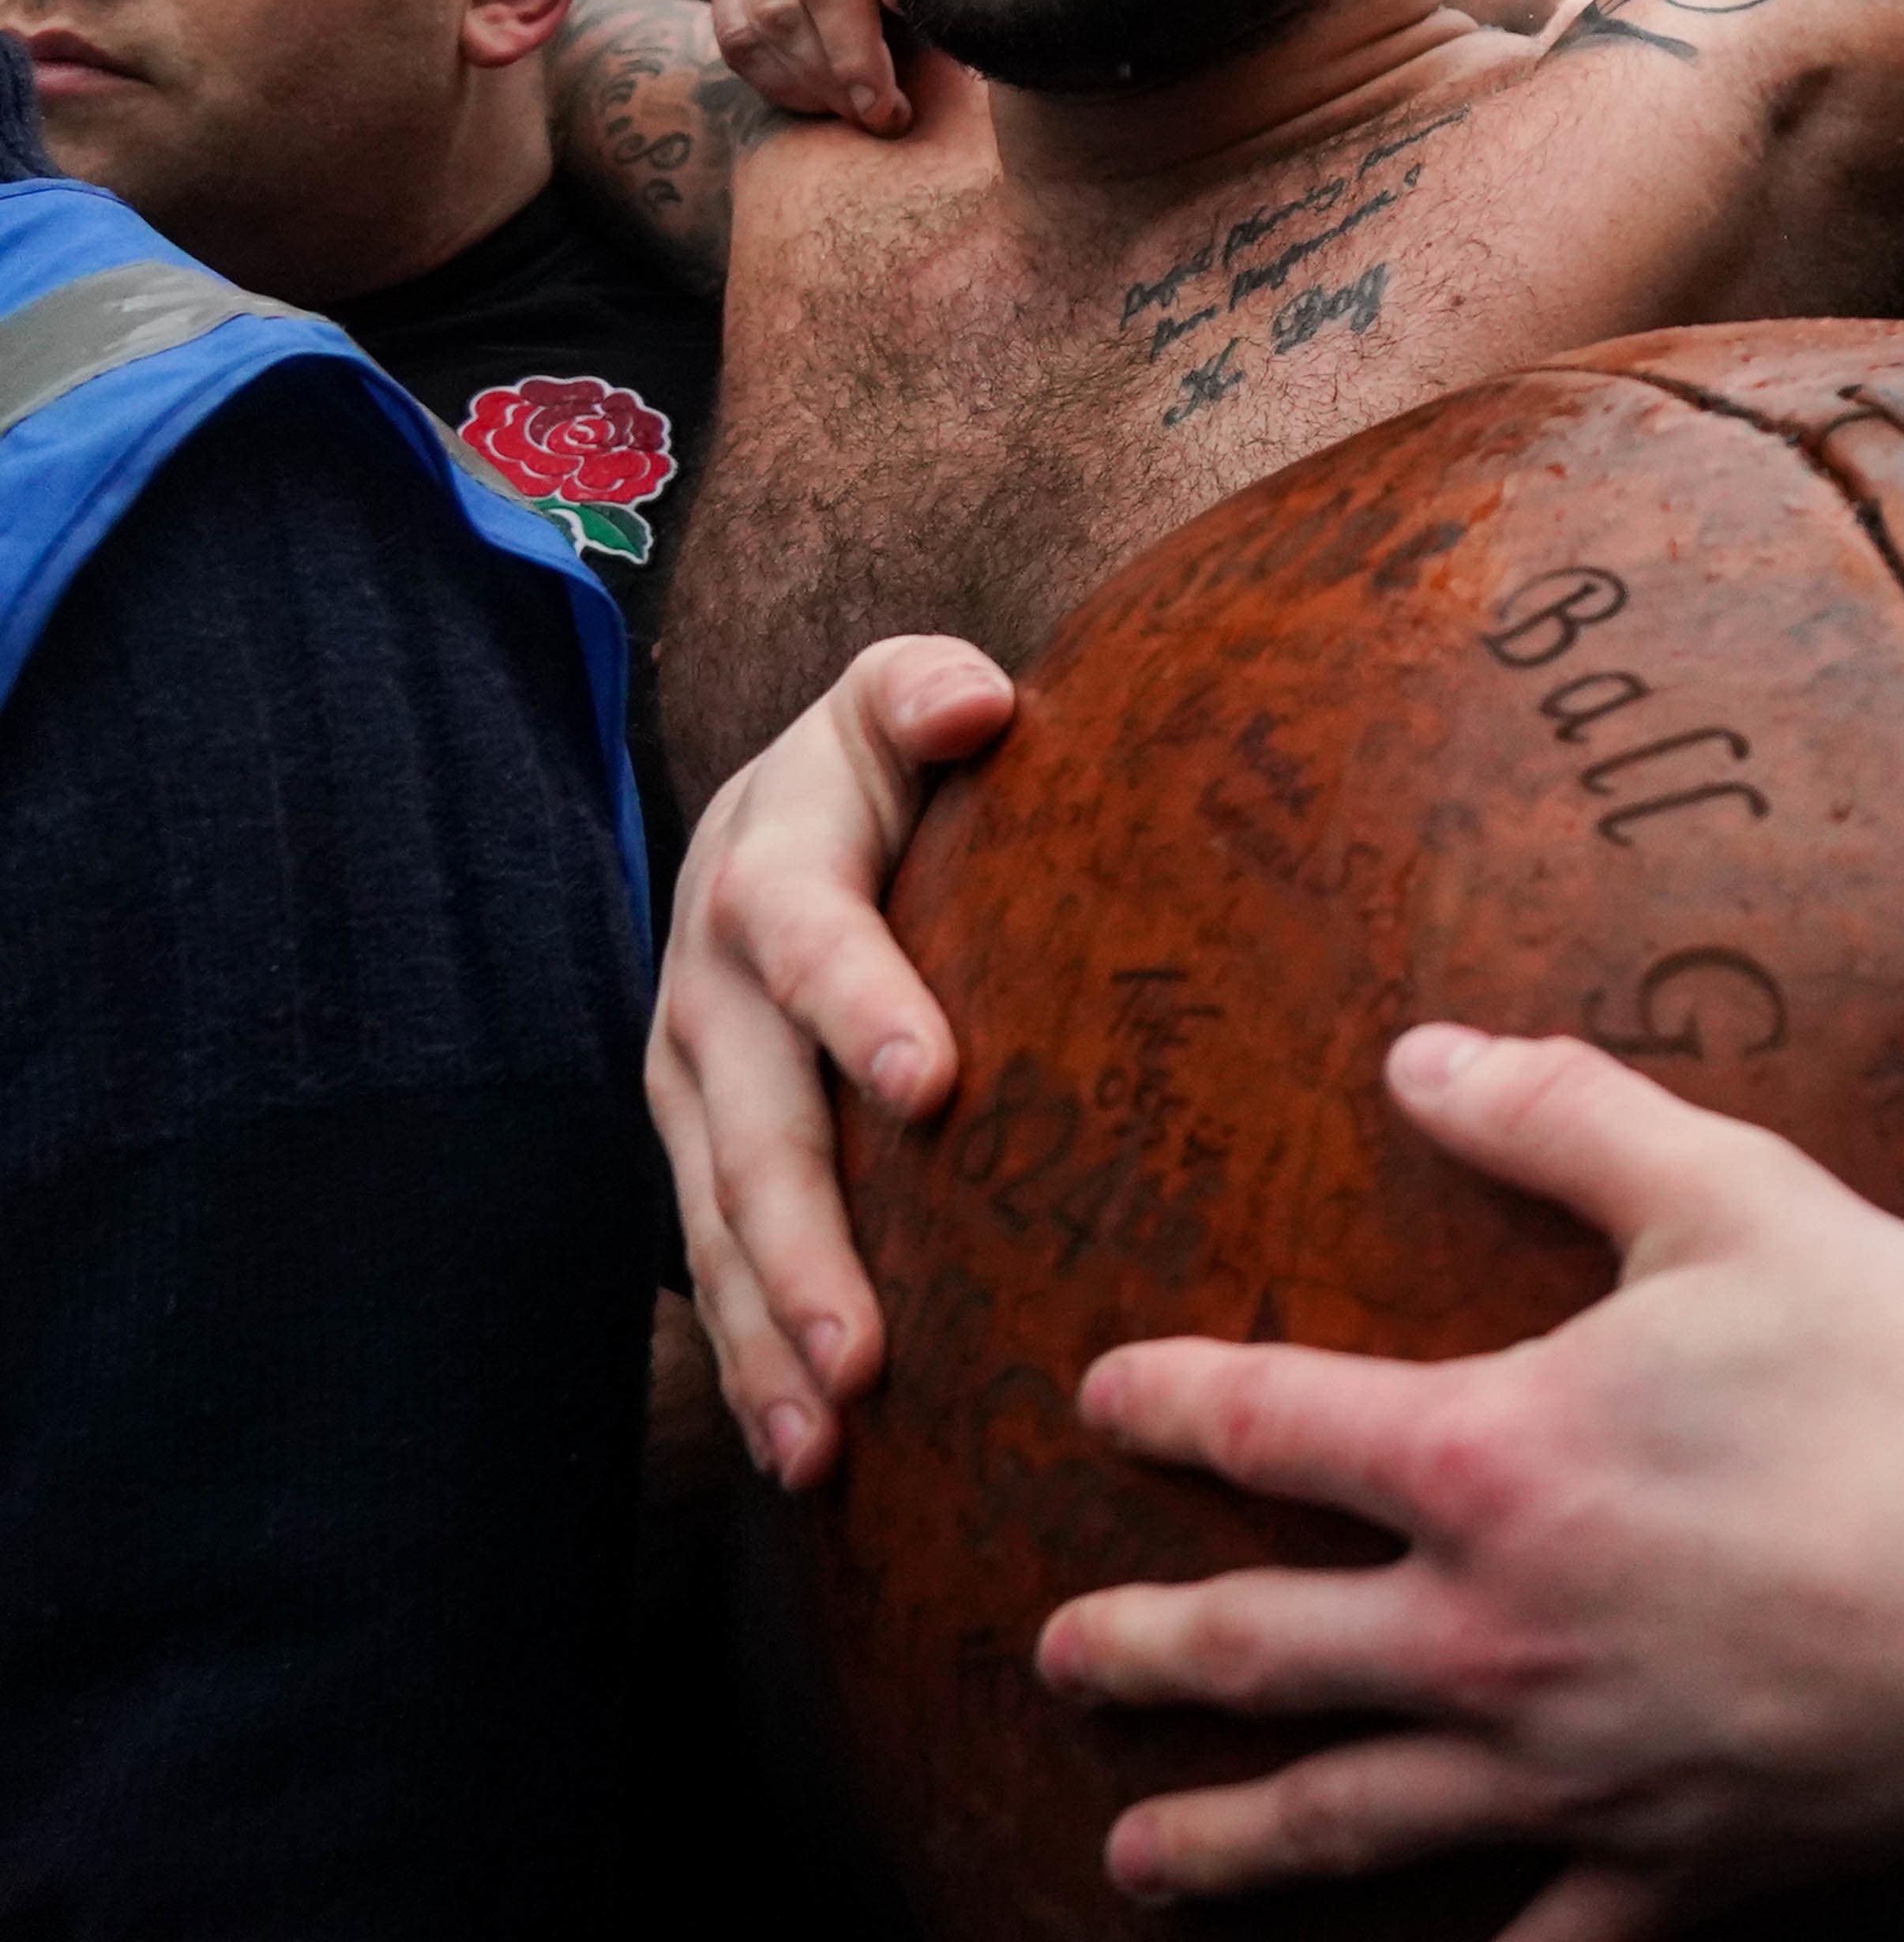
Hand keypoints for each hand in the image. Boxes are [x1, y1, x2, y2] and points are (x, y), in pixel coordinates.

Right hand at [644, 634, 1010, 1483]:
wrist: (772, 811)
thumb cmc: (883, 761)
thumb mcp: (894, 699)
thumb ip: (926, 692)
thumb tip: (972, 704)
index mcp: (768, 872)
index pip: (807, 936)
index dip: (863, 1001)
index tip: (933, 1085)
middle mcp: (707, 995)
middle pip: (752, 1129)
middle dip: (802, 1247)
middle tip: (862, 1354)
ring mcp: (689, 1089)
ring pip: (716, 1228)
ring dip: (764, 1338)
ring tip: (822, 1442)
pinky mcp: (698, 1157)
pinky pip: (715, 1268)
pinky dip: (749, 1359)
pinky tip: (801, 1454)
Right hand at [711, 0, 913, 132]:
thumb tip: (896, 1)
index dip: (858, 55)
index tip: (889, 110)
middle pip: (783, 10)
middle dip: (834, 80)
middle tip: (878, 121)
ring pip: (750, 30)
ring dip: (806, 88)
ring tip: (855, 113)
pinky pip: (731, 38)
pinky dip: (775, 81)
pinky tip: (818, 99)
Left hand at [1040, 1027, 1903, 1923]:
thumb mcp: (1743, 1198)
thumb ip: (1566, 1117)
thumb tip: (1419, 1052)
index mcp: (1497, 1459)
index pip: (1270, 1424)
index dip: (1167, 1403)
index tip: (1101, 1396)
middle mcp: (1497, 1634)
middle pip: (1261, 1649)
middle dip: (1138, 1650)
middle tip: (1058, 1653)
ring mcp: (1575, 1769)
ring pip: (1348, 1823)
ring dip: (1222, 1842)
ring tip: (1135, 1859)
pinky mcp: (1674, 1865)